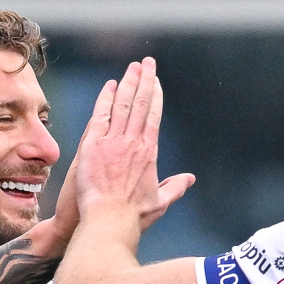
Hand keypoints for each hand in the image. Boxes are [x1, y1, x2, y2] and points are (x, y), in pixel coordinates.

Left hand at [75, 57, 195, 228]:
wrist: (109, 221)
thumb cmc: (134, 216)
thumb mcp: (160, 202)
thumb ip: (175, 187)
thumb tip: (189, 179)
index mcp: (149, 152)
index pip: (153, 116)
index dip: (155, 95)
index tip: (155, 80)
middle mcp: (133, 143)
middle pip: (140, 104)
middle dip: (145, 80)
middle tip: (147, 62)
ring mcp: (113, 142)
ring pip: (122, 105)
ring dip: (128, 83)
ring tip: (132, 67)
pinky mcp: (93, 146)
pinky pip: (101, 116)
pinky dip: (105, 99)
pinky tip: (110, 86)